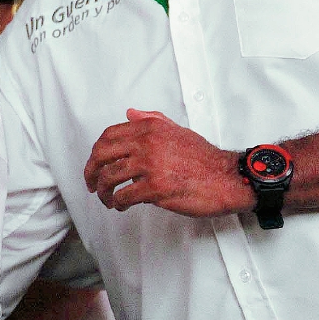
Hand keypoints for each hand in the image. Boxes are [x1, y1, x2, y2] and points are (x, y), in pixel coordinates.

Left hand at [83, 109, 251, 217]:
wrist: (227, 178)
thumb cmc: (204, 158)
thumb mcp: (177, 130)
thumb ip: (152, 119)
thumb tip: (130, 113)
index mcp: (149, 128)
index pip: (109, 136)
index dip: (96, 152)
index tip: (94, 163)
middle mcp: (146, 143)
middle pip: (102, 155)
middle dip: (91, 171)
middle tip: (91, 183)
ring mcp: (150, 165)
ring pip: (109, 177)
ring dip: (103, 191)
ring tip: (106, 199)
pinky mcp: (155, 187)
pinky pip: (124, 196)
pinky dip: (118, 203)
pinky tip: (121, 206)